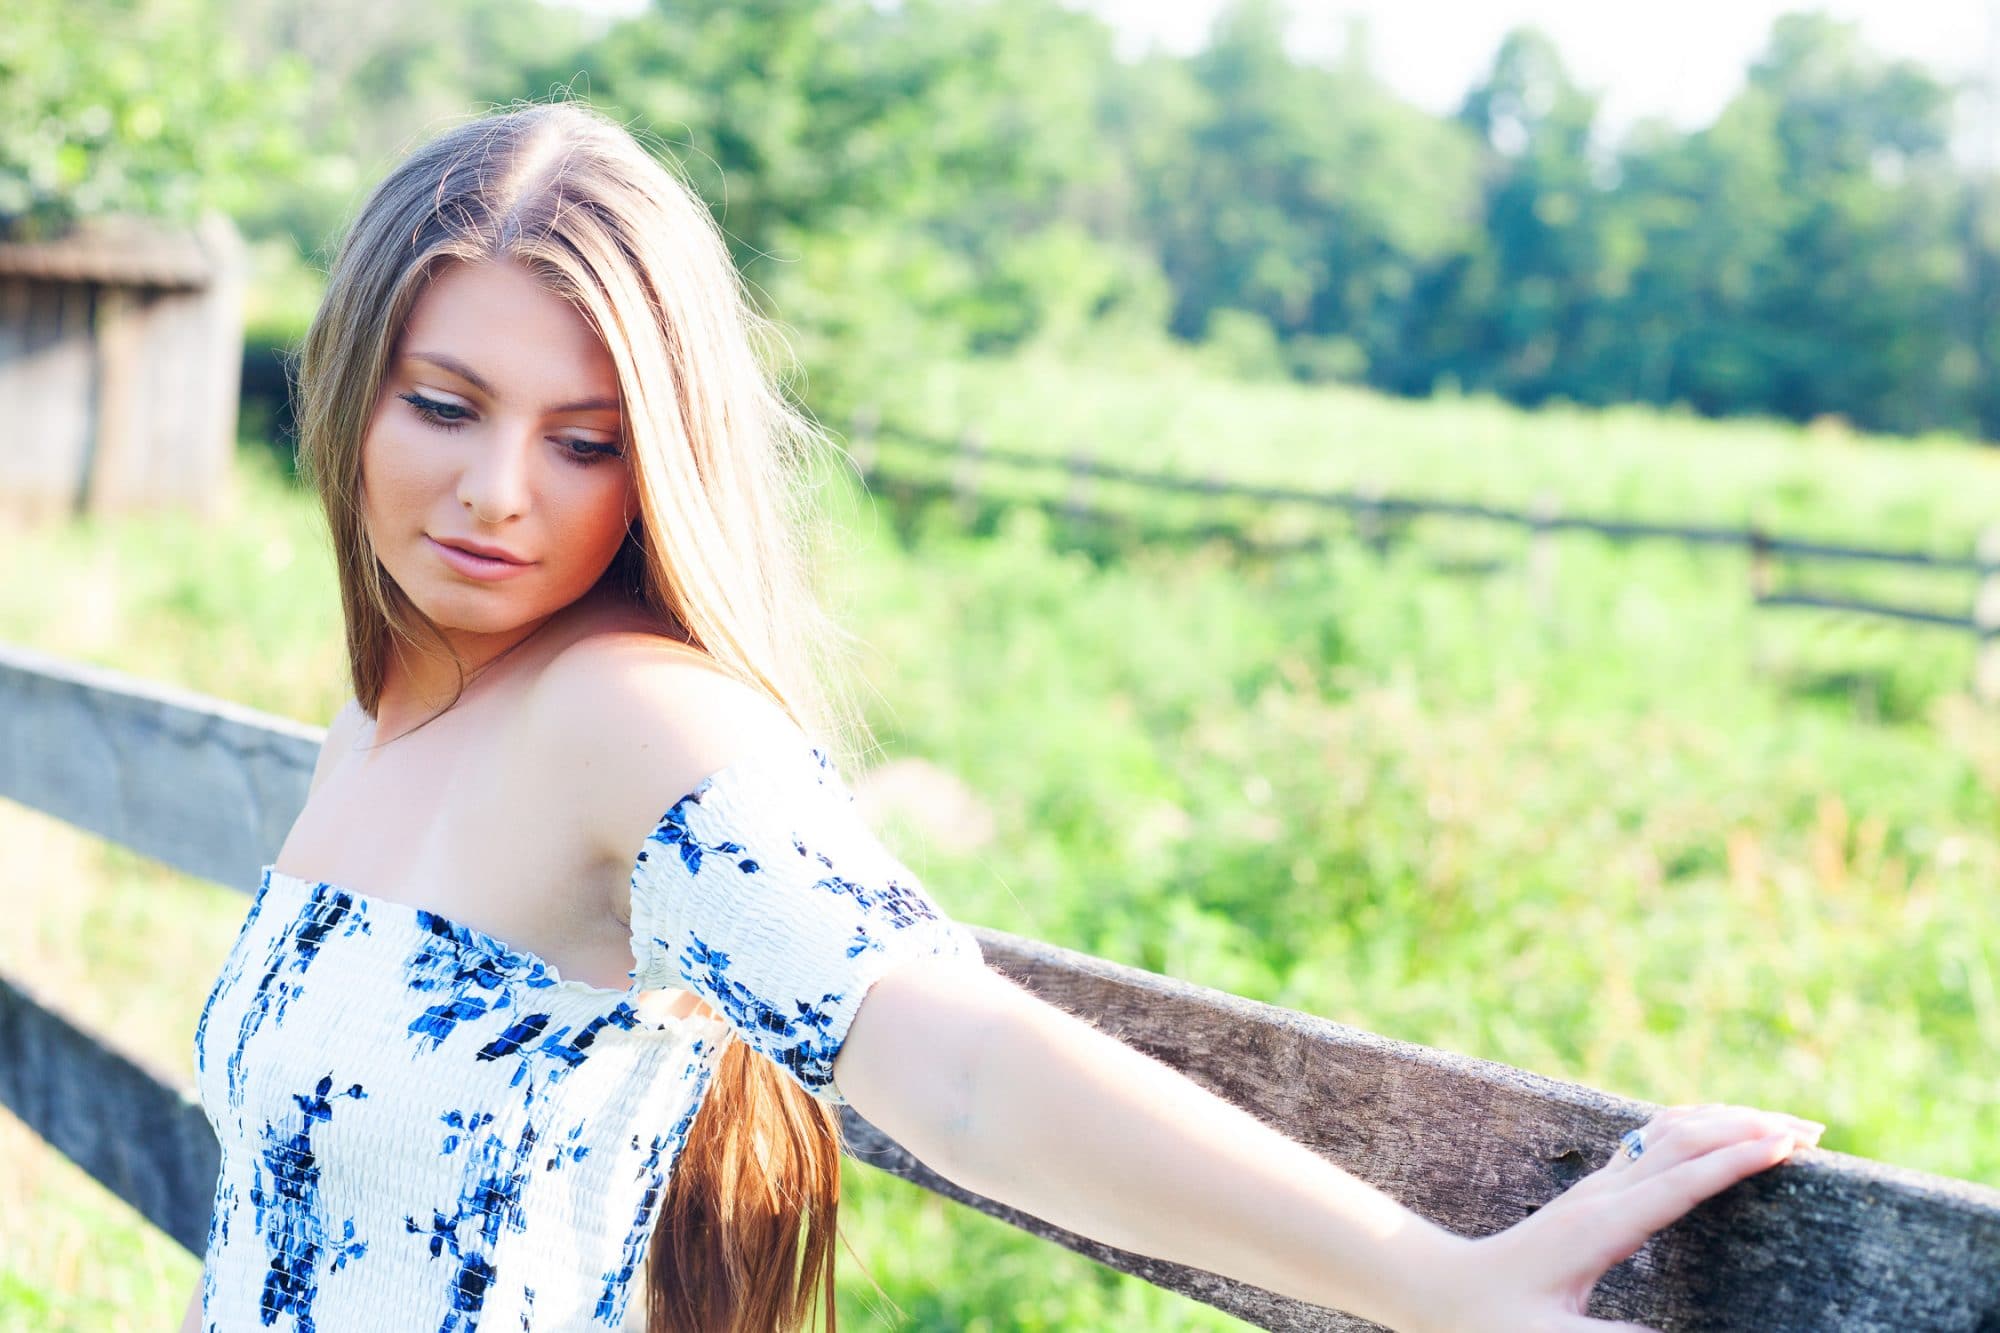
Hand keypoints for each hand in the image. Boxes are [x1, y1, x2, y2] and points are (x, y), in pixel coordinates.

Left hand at [1418, 1103, 1824, 1332]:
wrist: (1447, 1286)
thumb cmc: (1495, 1320)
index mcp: (1602, 1227)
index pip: (1681, 1182)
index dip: (1735, 1161)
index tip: (1787, 1146)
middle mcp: (1602, 1194)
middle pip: (1684, 1141)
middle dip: (1748, 1128)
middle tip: (1813, 1132)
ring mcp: (1596, 1186)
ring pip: (1669, 1131)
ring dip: (1726, 1119)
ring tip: (1783, 1125)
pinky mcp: (1593, 1191)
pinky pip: (1652, 1141)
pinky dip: (1696, 1127)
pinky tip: (1721, 1132)